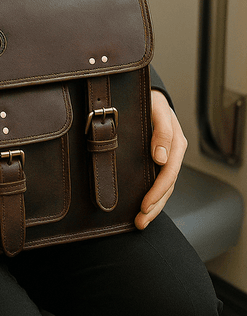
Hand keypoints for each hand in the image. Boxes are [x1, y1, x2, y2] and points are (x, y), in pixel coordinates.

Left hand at [134, 89, 187, 229]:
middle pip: (167, 186)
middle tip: (140, 221)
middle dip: (155, 206)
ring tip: (141, 221)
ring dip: (154, 206)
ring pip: (165, 187)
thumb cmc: (153, 100)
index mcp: (176, 143)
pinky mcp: (160, 159)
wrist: (151, 94)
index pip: (168, 174)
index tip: (144, 205)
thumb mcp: (157, 110)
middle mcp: (173, 153)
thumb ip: (161, 131)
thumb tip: (160, 158)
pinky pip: (160, 181)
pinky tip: (145, 207)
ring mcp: (167, 157)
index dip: (157, 191)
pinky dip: (154, 196)